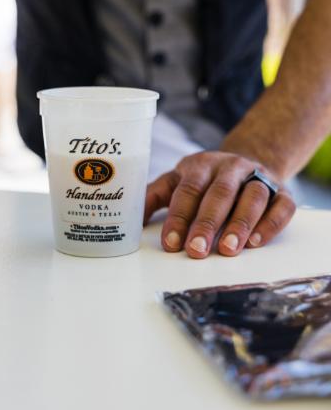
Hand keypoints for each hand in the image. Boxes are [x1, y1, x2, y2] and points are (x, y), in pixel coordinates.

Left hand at [144, 152, 295, 257]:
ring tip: (228, 250)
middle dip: (207, 223)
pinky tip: (256, 242)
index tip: (170, 243)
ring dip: (240, 223)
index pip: (188, 190)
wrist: (248, 160)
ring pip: (252, 196)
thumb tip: (126, 222)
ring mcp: (258, 176)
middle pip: (219, 193)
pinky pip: (281, 205)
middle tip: (196, 250)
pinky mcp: (282, 191)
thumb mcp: (177, 181)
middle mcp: (230, 167)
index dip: (179, 217)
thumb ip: (153, 198)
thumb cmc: (204, 180)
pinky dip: (270, 223)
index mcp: (200, 165)